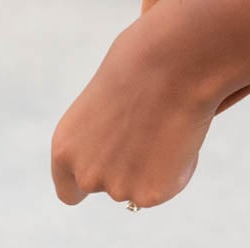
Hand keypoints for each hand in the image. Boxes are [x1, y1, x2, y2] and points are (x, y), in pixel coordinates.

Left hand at [50, 15, 217, 210]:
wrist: (175, 59)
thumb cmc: (145, 56)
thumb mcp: (109, 90)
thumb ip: (105, 123)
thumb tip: (125, 132)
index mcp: (66, 145)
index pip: (69, 189)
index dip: (92, 178)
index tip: (111, 165)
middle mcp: (85, 173)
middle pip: (109, 186)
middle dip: (128, 168)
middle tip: (153, 133)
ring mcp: (117, 188)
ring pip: (142, 184)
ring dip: (156, 164)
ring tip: (171, 121)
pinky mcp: (150, 194)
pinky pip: (169, 184)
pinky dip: (179, 166)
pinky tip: (183, 131)